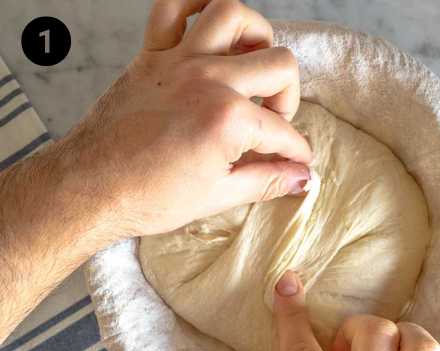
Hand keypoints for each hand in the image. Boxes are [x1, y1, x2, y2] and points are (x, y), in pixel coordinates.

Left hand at [59, 0, 311, 239]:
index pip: (284, 131)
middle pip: (279, 64)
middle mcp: (209, 79)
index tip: (296, 164)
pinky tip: (209, 28)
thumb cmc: (149, 195)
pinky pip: (173, 6)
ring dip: (254, 37)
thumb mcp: (221, 196)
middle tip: (274, 120)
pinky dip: (194, 6)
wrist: (91, 186)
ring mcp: (179, 60)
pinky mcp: (152, 54)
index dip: (296, 152)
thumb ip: (269, 180)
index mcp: (229, 119)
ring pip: (233, 15)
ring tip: (251, 66)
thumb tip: (303, 178)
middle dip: (288, 97)